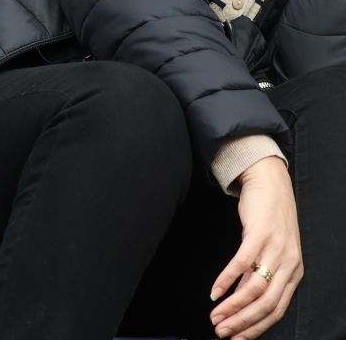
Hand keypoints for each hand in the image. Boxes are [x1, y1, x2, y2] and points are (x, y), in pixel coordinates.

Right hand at [210, 156, 302, 338]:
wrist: (271, 184)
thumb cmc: (270, 219)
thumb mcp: (272, 252)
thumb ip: (261, 275)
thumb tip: (243, 299)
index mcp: (295, 273)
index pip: (277, 310)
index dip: (256, 328)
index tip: (236, 338)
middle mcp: (289, 265)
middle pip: (266, 304)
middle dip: (242, 322)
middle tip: (222, 332)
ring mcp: (275, 250)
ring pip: (254, 288)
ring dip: (232, 307)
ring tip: (215, 316)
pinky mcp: (259, 235)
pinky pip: (241, 264)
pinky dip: (226, 280)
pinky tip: (214, 292)